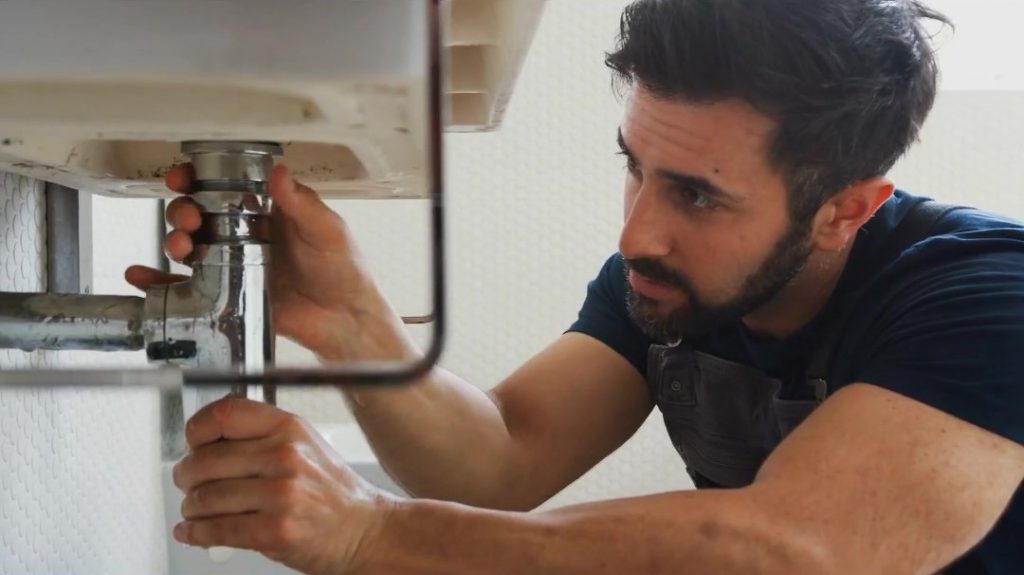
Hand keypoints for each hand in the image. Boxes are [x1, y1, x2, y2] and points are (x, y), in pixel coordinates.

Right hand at [125, 164, 416, 361]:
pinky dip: (159, 280)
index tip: (185, 177)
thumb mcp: (327, 231)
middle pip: (198, 213)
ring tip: (182, 246)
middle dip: (184, 210)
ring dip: (175, 240)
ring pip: (189, 245)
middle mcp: (245, 234)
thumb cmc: (344, 272)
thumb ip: (302, 204)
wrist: (344, 320)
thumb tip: (279, 173)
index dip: (200, 178)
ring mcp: (233, 263)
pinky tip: (142, 276)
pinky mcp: (227, 293)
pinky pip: (185, 285)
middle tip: (191, 218)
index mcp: (267, 211)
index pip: (225, 186)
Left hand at [172, 397, 396, 574]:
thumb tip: (206, 442)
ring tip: (195, 510)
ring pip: (205, 498)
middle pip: (205, 460)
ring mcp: (280, 494)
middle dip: (185, 476)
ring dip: (190, 508)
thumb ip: (261, 437)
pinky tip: (194, 532)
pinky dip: (196, 534)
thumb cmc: (332, 491)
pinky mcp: (274, 530)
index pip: (226, 414)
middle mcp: (285, 456)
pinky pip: (216, 530)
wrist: (363, 529)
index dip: (197, 429)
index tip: (191, 441)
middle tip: (187, 482)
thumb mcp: (305, 446)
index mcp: (289, 428)